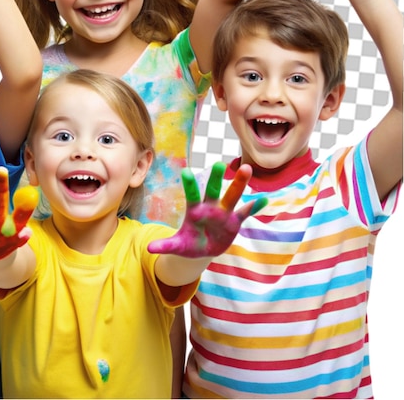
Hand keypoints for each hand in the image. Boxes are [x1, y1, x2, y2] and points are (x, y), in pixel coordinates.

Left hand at [148, 163, 265, 257]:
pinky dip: (254, 206)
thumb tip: (149, 248)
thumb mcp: (178, 246)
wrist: (204, 248)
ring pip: (232, 196)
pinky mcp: (235, 221)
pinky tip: (264, 198)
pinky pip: (245, 212)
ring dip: (239, 184)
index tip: (186, 171)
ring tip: (247, 168)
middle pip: (213, 190)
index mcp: (194, 210)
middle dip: (216, 178)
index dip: (190, 185)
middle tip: (219, 163)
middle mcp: (210, 207)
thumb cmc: (189, 244)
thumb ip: (166, 246)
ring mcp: (224, 213)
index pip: (191, 195)